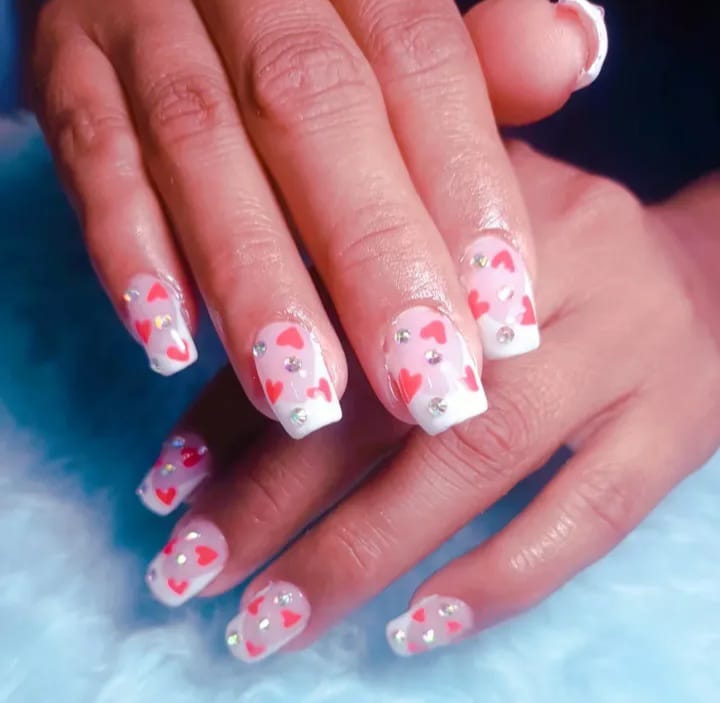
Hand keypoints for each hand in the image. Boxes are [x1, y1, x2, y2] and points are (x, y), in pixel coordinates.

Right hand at [33, 0, 605, 436]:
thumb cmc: (307, 4)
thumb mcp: (388, 5)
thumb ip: (477, 47)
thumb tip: (566, 60)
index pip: (424, 68)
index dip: (468, 196)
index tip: (505, 327)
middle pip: (318, 115)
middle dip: (373, 264)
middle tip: (425, 392)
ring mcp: (146, 22)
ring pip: (201, 150)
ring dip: (255, 286)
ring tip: (307, 403)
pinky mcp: (67, 70)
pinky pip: (94, 165)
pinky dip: (128, 256)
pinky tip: (167, 344)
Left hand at [136, 144, 719, 659]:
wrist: (709, 274)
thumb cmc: (557, 256)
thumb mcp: (460, 227)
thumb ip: (365, 271)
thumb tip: (249, 367)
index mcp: (468, 211)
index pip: (327, 306)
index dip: (238, 399)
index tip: (168, 480)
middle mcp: (540, 279)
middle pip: (391, 393)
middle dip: (274, 496)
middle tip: (188, 570)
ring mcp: (618, 357)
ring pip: (474, 462)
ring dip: (361, 553)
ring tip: (266, 621)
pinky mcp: (674, 430)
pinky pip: (587, 517)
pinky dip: (499, 580)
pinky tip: (411, 629)